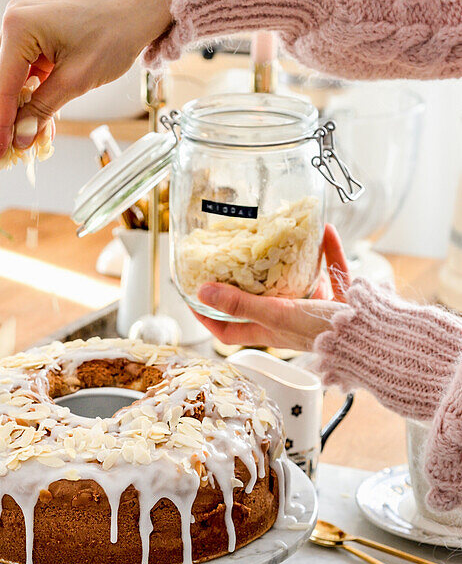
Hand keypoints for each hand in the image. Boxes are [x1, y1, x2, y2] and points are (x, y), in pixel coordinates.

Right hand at [0, 0, 172, 162]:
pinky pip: (26, 71)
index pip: (1, 87)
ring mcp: (23, 25)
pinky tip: (39, 123)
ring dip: (18, 111)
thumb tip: (20, 140)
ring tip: (24, 143)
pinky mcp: (35, 33)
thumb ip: (42, 111)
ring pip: (11, 79)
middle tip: (2, 155)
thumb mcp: (76, 80)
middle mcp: (13, 20)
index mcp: (18, 26)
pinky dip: (32, 97)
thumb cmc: (115, 34)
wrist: (140, 8)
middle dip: (3, 121)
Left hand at [194, 225, 350, 350]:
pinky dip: (328, 249)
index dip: (207, 316)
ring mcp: (314, 307)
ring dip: (286, 259)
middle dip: (243, 281)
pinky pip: (330, 267)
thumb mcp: (275, 314)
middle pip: (256, 300)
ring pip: (293, 280)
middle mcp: (287, 320)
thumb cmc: (322, 332)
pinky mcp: (339, 295)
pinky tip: (325, 229)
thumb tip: (202, 292)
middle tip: (228, 256)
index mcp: (268, 330)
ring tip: (273, 236)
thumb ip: (241, 303)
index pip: (227, 329)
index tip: (192, 296)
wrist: (372, 335)